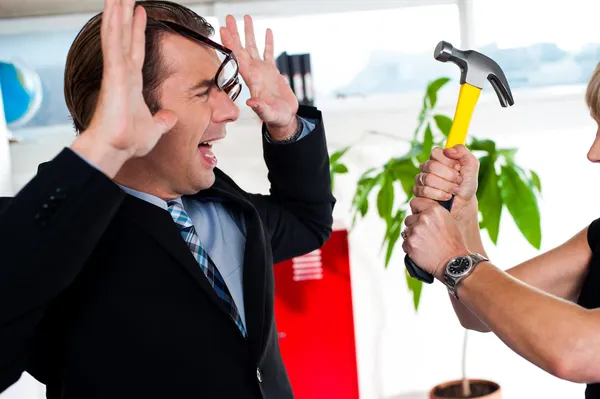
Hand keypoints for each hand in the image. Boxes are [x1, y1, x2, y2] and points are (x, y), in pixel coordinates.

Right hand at [73, 0, 176, 176]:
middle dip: (126, 14)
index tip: (140, 13)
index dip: (138, 31)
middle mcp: (123, 73)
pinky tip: (113, 7)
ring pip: (117, 34)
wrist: (115, 148)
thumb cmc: (128, 141)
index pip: (136, 50)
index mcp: (132, 83)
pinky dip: (113, 24)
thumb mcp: (154, 128)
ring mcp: (116, 71)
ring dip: (117, 12)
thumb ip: (161, 120)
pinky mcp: (113, 73)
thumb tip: (169, 118)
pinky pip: (113, 43)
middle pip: (125, 36)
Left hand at [220, 15, 298, 138]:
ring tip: (247, 17)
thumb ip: (259, 107)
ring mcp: (262, 71)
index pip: (237, 57)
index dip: (230, 44)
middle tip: (229, 17)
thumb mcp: (267, 113)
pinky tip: (267, 31)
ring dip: (249, 33)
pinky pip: (269, 53)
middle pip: (242, 48)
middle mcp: (254, 72)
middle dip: (235, 33)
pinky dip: (268, 42)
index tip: (224, 30)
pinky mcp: (272, 72)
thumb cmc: (275, 117)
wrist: (283, 118)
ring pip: (254, 47)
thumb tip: (250, 103)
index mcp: (250, 79)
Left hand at [402, 197, 469, 280]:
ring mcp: (415, 231)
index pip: (415, 202)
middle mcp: (423, 218)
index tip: (419, 217)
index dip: (416, 210)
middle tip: (426, 236)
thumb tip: (419, 212)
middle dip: (414, 226)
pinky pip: (404, 243)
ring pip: (406, 232)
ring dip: (412, 237)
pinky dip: (410, 248)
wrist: (453, 261)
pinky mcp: (410, 243)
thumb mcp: (448, 220)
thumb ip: (433, 213)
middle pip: (409, 219)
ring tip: (425, 245)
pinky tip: (421, 251)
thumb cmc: (452, 243)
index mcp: (434, 210)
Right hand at [413, 145, 479, 220]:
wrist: (463, 203)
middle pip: (431, 166)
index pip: (435, 152)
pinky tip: (447, 197)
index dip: (448, 161)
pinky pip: (424, 190)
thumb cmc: (466, 184)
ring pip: (428, 179)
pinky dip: (439, 195)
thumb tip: (449, 150)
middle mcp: (427, 166)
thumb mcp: (471, 166)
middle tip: (458, 181)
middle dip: (449, 176)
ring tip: (454, 190)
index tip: (458, 168)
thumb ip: (463, 152)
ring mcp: (421, 178)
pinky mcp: (418, 191)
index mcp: (439, 157)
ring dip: (445, 186)